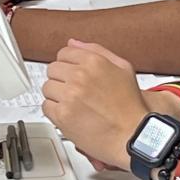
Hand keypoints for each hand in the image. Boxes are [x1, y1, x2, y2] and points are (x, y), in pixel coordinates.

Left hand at [41, 39, 145, 169]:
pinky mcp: (62, 115)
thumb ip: (97, 51)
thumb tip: (73, 43)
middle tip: (74, 91)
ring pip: (47, 88)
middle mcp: (79, 76)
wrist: (132, 135)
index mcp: (93, 62)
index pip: (63, 53)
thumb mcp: (123, 68)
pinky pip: (46, 107)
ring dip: (57, 95)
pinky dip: (55, 112)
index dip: (68, 64)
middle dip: (61, 79)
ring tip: (74, 104)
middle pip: (53, 69)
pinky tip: (71, 114)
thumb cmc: (130, 106)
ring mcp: (69, 96)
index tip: (72, 74)